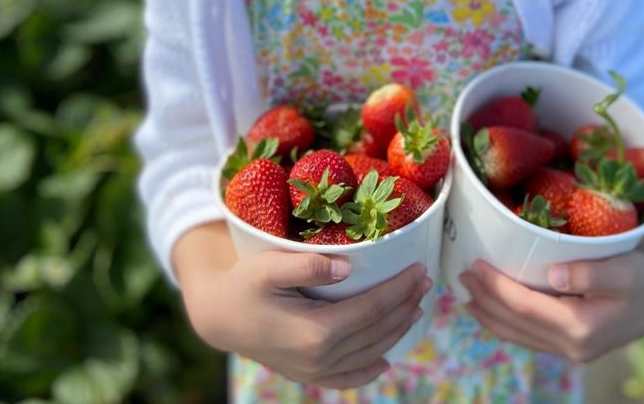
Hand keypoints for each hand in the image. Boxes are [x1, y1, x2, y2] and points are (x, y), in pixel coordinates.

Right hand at [176, 226, 430, 388]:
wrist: (218, 316)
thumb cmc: (244, 283)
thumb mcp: (270, 265)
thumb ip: (308, 264)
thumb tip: (346, 266)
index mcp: (316, 332)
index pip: (373, 309)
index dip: (400, 289)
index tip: (419, 268)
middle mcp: (320, 359)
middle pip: (377, 331)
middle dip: (405, 304)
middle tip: (425, 280)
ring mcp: (315, 372)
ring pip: (370, 353)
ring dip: (397, 329)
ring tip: (415, 305)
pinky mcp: (308, 375)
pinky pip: (349, 378)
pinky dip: (371, 368)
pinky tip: (385, 356)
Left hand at [459, 211, 643, 362]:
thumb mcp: (625, 269)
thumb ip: (591, 272)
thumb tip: (555, 276)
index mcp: (582, 329)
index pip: (526, 308)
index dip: (497, 288)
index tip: (474, 266)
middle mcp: (573, 347)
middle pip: (516, 324)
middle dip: (485, 299)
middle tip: (460, 273)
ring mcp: (572, 350)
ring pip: (519, 335)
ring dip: (489, 314)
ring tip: (466, 292)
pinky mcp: (572, 345)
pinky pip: (529, 337)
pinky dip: (505, 323)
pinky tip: (490, 310)